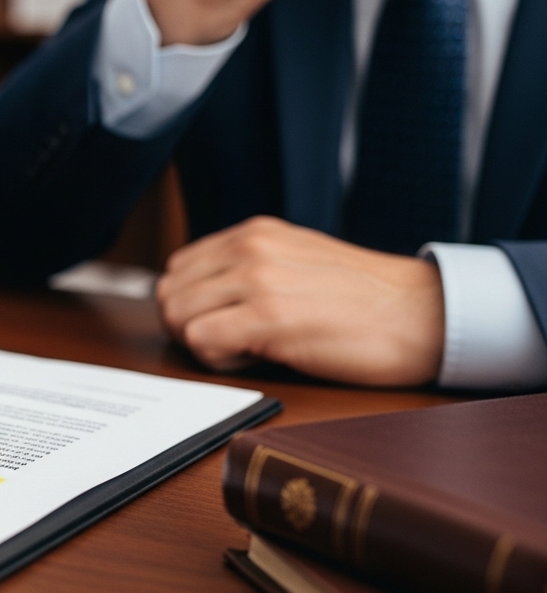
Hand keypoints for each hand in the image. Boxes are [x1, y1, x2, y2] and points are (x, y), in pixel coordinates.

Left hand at [155, 217, 443, 385]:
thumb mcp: (296, 262)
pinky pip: (200, 340)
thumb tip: (197, 296)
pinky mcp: (268, 316)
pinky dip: (217, 359)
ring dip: (203, 342)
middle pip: (169, 294)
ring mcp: (257, 278)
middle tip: (232, 342)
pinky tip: (255, 357)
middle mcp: (249, 247)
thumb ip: (247, 268)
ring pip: (178, 316)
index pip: (177, 269)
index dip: (192, 306)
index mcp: (253, 233)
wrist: (423, 315)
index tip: (225, 323)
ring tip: (248, 348)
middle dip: (190, 327)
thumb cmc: (364, 301)